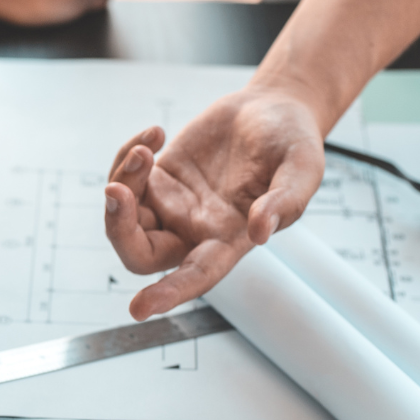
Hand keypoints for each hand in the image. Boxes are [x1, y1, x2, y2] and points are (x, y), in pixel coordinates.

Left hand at [104, 87, 325, 318]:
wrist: (273, 110)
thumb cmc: (292, 144)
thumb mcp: (302, 168)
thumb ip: (284, 201)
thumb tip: (259, 231)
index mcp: (228, 240)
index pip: (196, 277)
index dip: (169, 294)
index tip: (140, 309)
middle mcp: (193, 230)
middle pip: (139, 253)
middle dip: (118, 227)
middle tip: (117, 189)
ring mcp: (170, 205)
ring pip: (125, 217)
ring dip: (122, 180)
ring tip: (148, 146)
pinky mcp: (157, 177)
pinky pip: (124, 179)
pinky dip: (127, 156)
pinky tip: (155, 134)